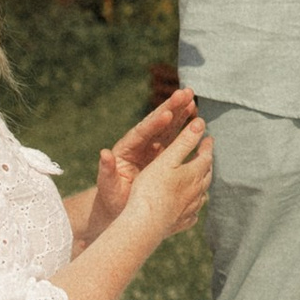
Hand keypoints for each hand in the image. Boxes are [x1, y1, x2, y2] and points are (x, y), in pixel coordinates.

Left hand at [85, 87, 203, 236]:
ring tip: (191, 98)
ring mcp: (151, 147)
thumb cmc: (112, 198)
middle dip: (170, 107)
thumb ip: (107, 171)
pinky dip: (183, 126)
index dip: (154, 123)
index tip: (167, 114)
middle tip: (184, 93)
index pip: (141, 133)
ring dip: (179, 112)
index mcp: (126, 149)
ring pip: (167, 126)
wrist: (119, 207)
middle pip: (156, 123)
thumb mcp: (108, 186)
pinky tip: (194, 116)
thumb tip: (104, 154)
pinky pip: (173, 137)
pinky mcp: (161, 154)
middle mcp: (139, 144)